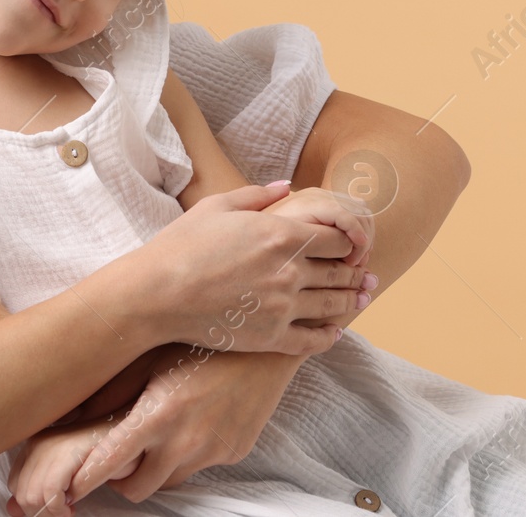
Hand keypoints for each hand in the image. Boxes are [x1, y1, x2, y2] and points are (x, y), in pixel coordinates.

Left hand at [5, 417, 139, 516]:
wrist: (132, 434)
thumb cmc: (103, 455)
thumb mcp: (65, 476)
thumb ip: (38, 490)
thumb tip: (12, 509)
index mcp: (34, 444)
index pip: (16, 486)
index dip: (33, 505)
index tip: (57, 508)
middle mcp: (38, 442)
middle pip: (22, 494)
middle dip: (42, 513)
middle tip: (65, 513)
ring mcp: (50, 446)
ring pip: (32, 497)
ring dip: (52, 514)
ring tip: (70, 511)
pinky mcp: (66, 454)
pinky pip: (50, 494)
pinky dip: (59, 509)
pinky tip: (73, 507)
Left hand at [64, 344, 300, 505]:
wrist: (265, 343)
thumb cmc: (202, 341)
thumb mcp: (150, 359)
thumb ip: (112, 393)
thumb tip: (72, 414)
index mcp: (159, 415)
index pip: (110, 463)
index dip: (86, 480)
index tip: (70, 487)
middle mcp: (186, 440)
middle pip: (139, 488)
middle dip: (123, 480)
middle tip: (118, 461)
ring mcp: (213, 450)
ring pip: (170, 479)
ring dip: (158, 467)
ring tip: (157, 436)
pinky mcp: (235, 452)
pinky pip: (201, 465)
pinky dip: (190, 453)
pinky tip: (194, 421)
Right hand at [132, 183, 371, 355]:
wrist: (156, 294)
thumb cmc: (182, 245)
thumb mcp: (218, 207)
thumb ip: (258, 195)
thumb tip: (288, 186)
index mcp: (281, 234)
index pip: (336, 238)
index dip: (349, 241)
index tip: (352, 245)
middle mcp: (289, 270)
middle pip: (340, 272)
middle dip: (358, 272)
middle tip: (369, 276)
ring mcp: (282, 306)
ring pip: (332, 305)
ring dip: (352, 302)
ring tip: (362, 300)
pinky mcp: (270, 337)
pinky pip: (311, 339)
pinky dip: (329, 336)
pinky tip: (335, 333)